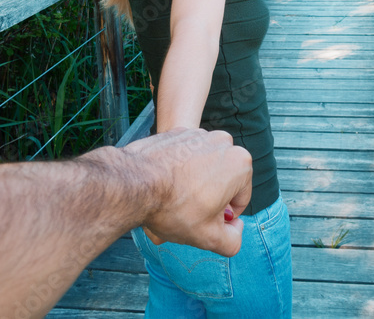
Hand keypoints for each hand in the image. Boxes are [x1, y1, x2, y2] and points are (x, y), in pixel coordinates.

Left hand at [123, 128, 251, 255]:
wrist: (133, 183)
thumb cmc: (173, 207)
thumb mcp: (209, 238)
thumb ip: (233, 241)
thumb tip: (235, 230)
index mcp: (240, 164)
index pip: (239, 201)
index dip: (223, 219)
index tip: (203, 222)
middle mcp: (224, 143)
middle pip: (223, 182)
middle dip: (210, 199)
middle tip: (187, 212)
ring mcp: (200, 134)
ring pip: (204, 169)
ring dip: (195, 184)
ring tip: (173, 198)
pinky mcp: (178, 133)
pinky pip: (186, 157)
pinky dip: (179, 170)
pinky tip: (164, 185)